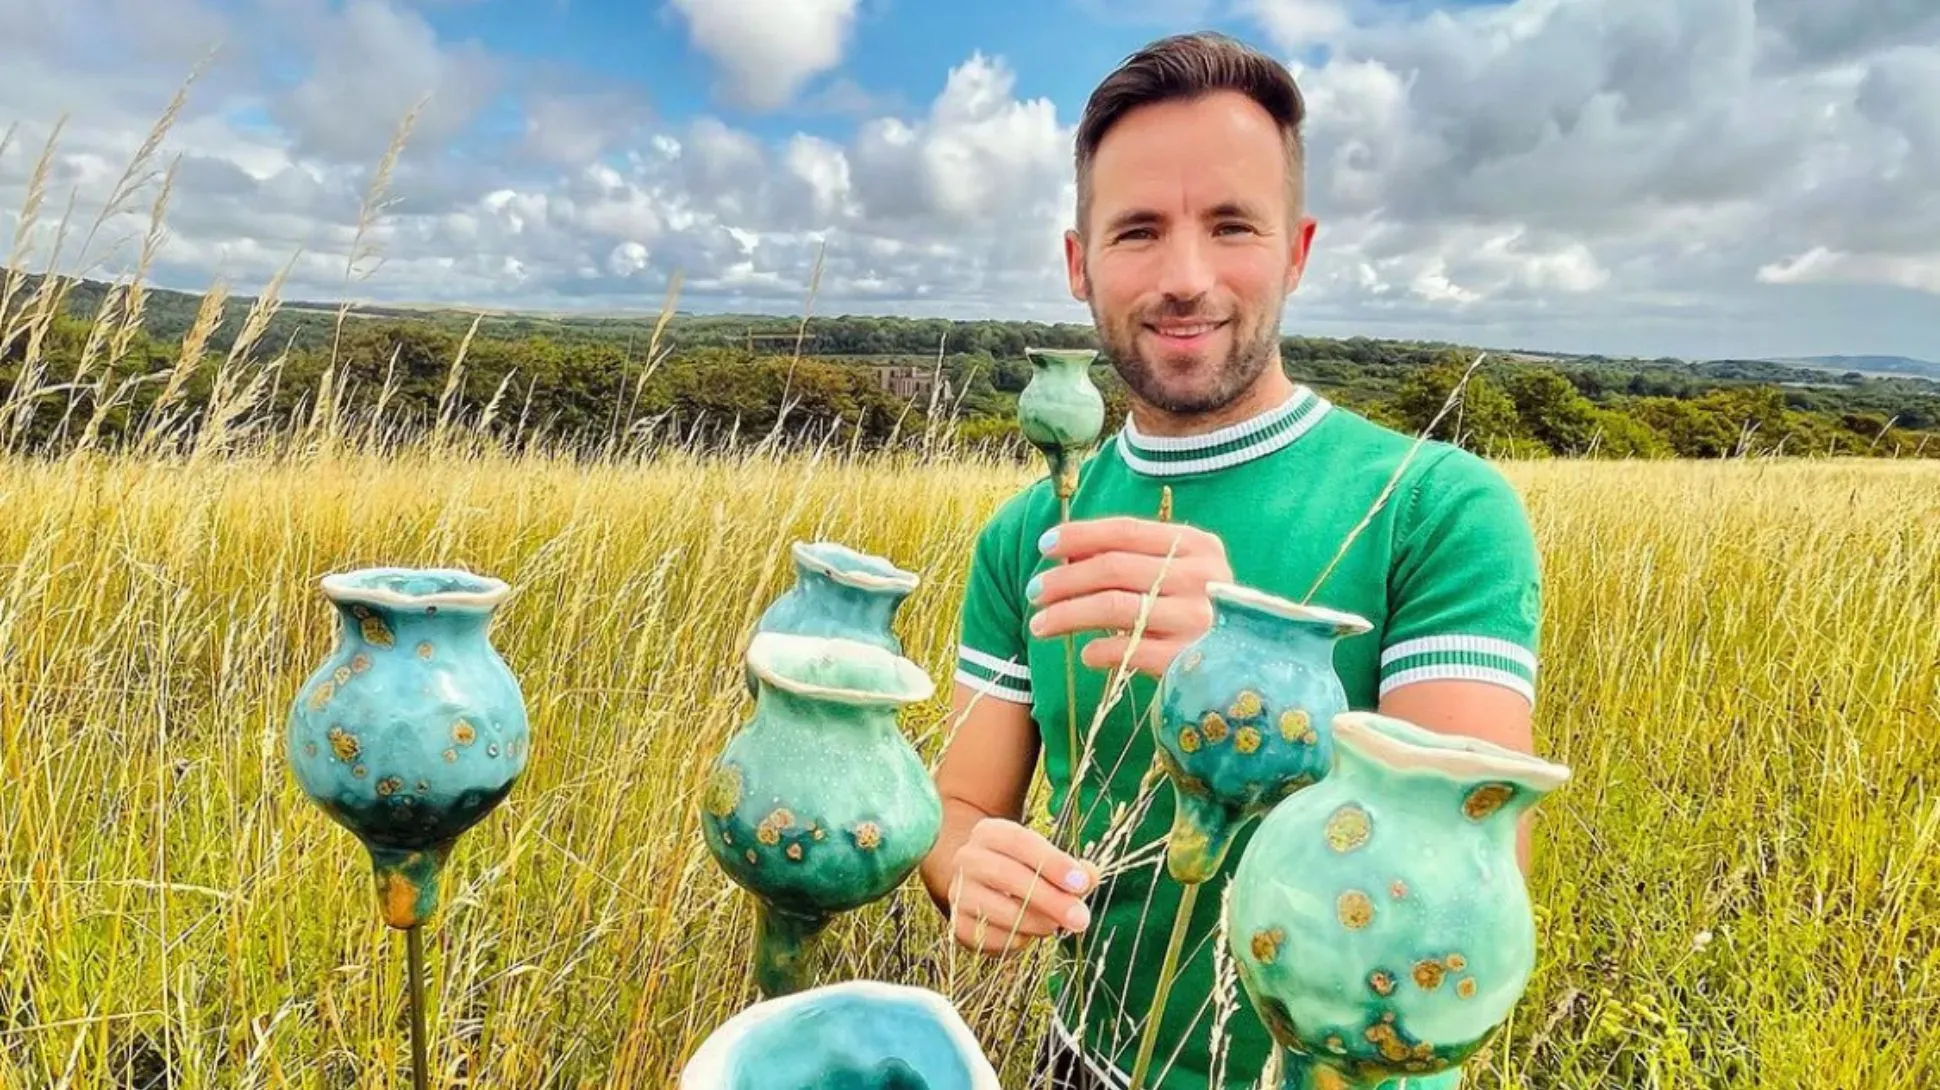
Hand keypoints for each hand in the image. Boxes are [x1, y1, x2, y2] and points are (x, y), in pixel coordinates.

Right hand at [944, 818, 1100, 955]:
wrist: (981, 886)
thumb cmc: (1024, 870)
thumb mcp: (1047, 860)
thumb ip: (1074, 869)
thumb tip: (1089, 877)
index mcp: (990, 833)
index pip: (1021, 842)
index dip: (1053, 863)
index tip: (1081, 884)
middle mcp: (968, 858)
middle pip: (1008, 876)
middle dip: (1050, 900)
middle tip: (1081, 919)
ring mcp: (958, 891)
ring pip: (1000, 911)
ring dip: (1037, 923)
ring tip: (1055, 925)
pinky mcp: (958, 924)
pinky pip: (991, 938)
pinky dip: (1017, 941)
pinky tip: (1028, 934)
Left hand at [1027, 516, 1232, 676]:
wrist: (1249, 669)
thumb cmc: (1197, 613)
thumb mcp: (1174, 575)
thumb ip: (1129, 559)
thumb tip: (1064, 555)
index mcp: (1198, 546)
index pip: (1127, 531)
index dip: (1080, 535)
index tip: (1044, 545)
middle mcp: (1202, 578)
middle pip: (1113, 568)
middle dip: (1064, 580)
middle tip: (1033, 592)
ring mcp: (1199, 619)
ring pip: (1113, 606)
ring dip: (1066, 614)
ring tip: (1039, 625)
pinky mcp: (1190, 660)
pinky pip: (1129, 650)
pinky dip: (1099, 650)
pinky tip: (1085, 653)